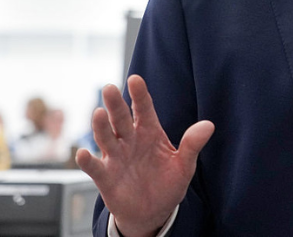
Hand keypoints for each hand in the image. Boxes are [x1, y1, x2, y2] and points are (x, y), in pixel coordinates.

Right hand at [76, 75, 213, 236]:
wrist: (153, 212)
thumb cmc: (168, 183)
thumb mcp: (184, 165)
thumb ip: (192, 145)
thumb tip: (209, 125)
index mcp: (150, 132)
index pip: (144, 109)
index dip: (139, 94)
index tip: (135, 79)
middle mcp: (130, 140)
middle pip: (120, 119)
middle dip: (115, 104)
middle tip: (110, 88)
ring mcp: (116, 157)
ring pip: (105, 137)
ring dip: (101, 126)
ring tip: (99, 113)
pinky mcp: (105, 177)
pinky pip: (94, 167)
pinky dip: (87, 161)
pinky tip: (83, 154)